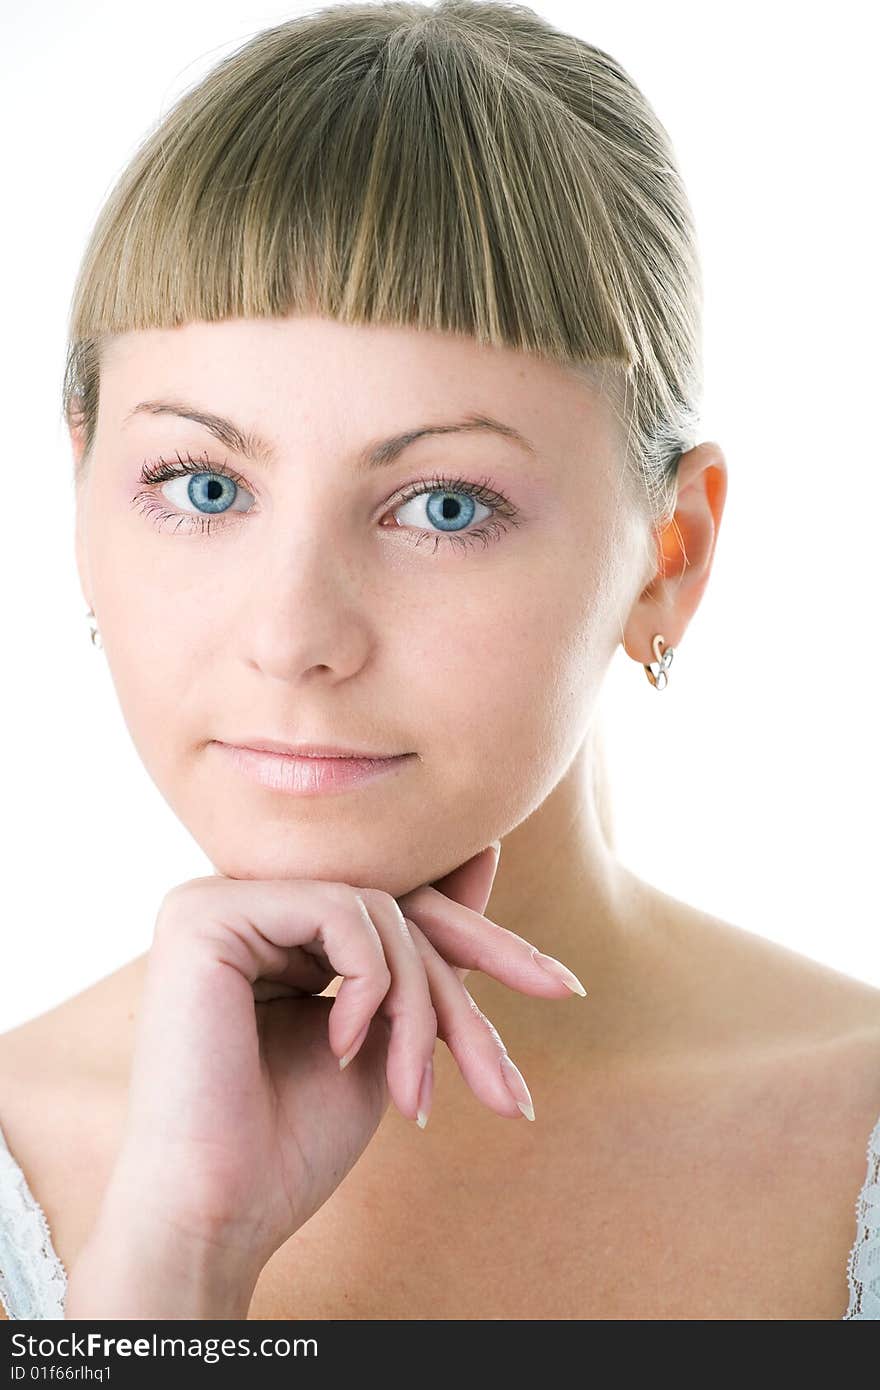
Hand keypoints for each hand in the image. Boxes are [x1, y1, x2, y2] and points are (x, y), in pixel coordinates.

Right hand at [95, 843, 585, 1282]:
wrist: (219, 1212)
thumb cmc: (292, 1140)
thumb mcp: (387, 1032)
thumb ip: (423, 950)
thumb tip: (483, 850)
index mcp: (280, 928)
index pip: (402, 908)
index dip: (487, 944)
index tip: (564, 987)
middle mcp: (247, 902)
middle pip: (398, 904)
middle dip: (468, 984)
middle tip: (505, 1076)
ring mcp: (220, 901)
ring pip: (379, 910)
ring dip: (419, 1007)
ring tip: (412, 1092)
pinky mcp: (204, 912)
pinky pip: (338, 910)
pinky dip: (368, 982)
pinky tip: (342, 1047)